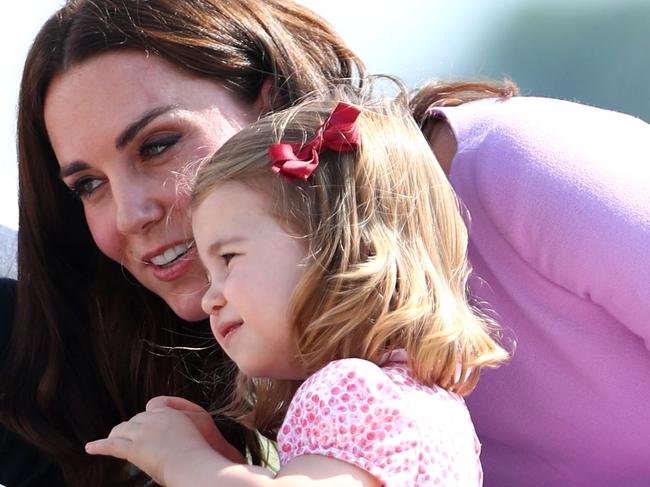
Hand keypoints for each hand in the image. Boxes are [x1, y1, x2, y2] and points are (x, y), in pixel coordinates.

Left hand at [86, 398, 231, 484]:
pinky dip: (100, 446)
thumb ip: (191, 424)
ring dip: (118, 435)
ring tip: (112, 441)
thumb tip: (188, 429)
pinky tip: (90, 448)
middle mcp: (155, 417)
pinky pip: (112, 445)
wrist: (198, 465)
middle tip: (132, 438)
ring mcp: (144, 431)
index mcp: (171, 412)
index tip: (148, 428)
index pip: (152, 407)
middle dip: (132, 428)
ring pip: (122, 429)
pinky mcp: (135, 448)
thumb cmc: (205, 453)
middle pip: (135, 419)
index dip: (148, 420)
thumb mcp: (204, 428)